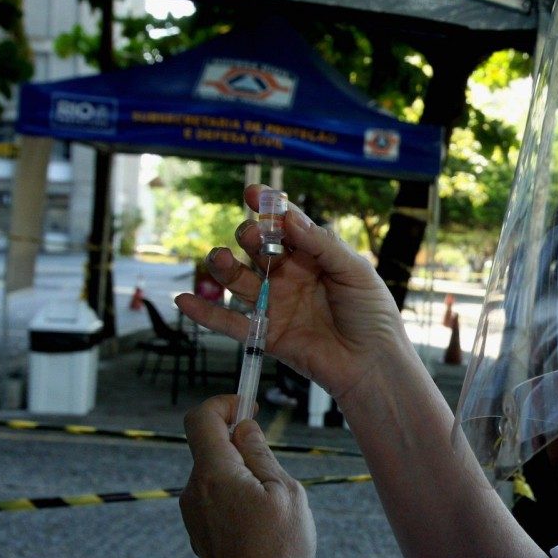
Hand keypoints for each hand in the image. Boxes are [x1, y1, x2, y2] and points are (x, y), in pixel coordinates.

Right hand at [175, 184, 400, 400]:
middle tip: (254, 237)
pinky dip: (206, 313)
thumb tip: (288, 217)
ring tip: (219, 259)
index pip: (286, 226)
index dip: (269, 209)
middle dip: (250, 238)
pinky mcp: (266, 335)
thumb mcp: (355, 271)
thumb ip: (322, 245)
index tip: (253, 194)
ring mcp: (276, 304)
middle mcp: (290, 276)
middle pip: (257, 249)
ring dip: (224, 267)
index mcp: (313, 256)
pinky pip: (231, 322)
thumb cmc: (372, 313)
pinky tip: (184, 301)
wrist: (373, 362)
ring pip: (239, 280)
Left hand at [180, 396, 315, 557]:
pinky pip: (217, 498)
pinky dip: (238, 494)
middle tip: (275, 460)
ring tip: (276, 500)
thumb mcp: (285, 491)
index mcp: (214, 473)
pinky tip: (265, 520)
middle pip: (210, 446)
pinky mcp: (202, 533)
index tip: (249, 406)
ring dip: (243, 472)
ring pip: (216, 473)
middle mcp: (195, 490)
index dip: (224, 402)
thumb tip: (244, 428)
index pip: (200, 418)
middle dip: (241, 441)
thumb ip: (261, 454)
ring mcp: (195, 514)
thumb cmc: (277, 551)